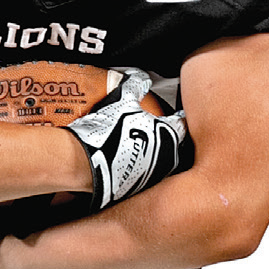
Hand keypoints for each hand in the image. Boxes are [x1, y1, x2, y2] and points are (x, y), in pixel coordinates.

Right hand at [63, 74, 191, 209]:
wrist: (85, 164)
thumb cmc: (107, 132)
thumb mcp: (123, 100)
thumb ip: (136, 86)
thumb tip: (142, 79)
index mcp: (169, 136)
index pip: (182, 123)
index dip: (178, 116)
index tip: (175, 113)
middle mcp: (167, 159)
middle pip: (173, 144)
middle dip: (166, 136)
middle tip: (152, 128)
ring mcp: (153, 177)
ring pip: (160, 162)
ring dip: (151, 153)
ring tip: (136, 144)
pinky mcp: (137, 190)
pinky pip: (143, 175)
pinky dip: (137, 167)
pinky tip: (124, 159)